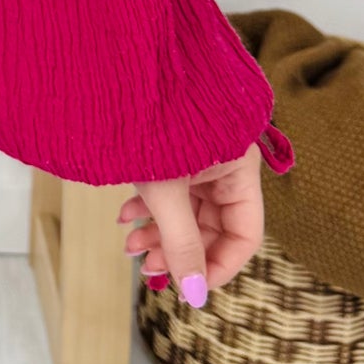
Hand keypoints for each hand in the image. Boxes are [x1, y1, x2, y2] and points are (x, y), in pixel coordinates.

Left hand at [116, 138, 263, 304]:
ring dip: (158, 232)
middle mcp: (224, 163)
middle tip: (148, 267)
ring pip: (187, 210)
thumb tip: (194, 296)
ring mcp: (198, 157)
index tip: (190, 287)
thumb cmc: (148, 122)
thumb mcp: (165, 189)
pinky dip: (148, 208)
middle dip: (179, 250)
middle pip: (213, 225)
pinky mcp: (172, 151)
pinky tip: (124, 216)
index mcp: (239, 168)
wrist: (118, 67)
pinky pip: (169, 191)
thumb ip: (181, 243)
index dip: (219, 266)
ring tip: (129, 246)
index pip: (245, 234)